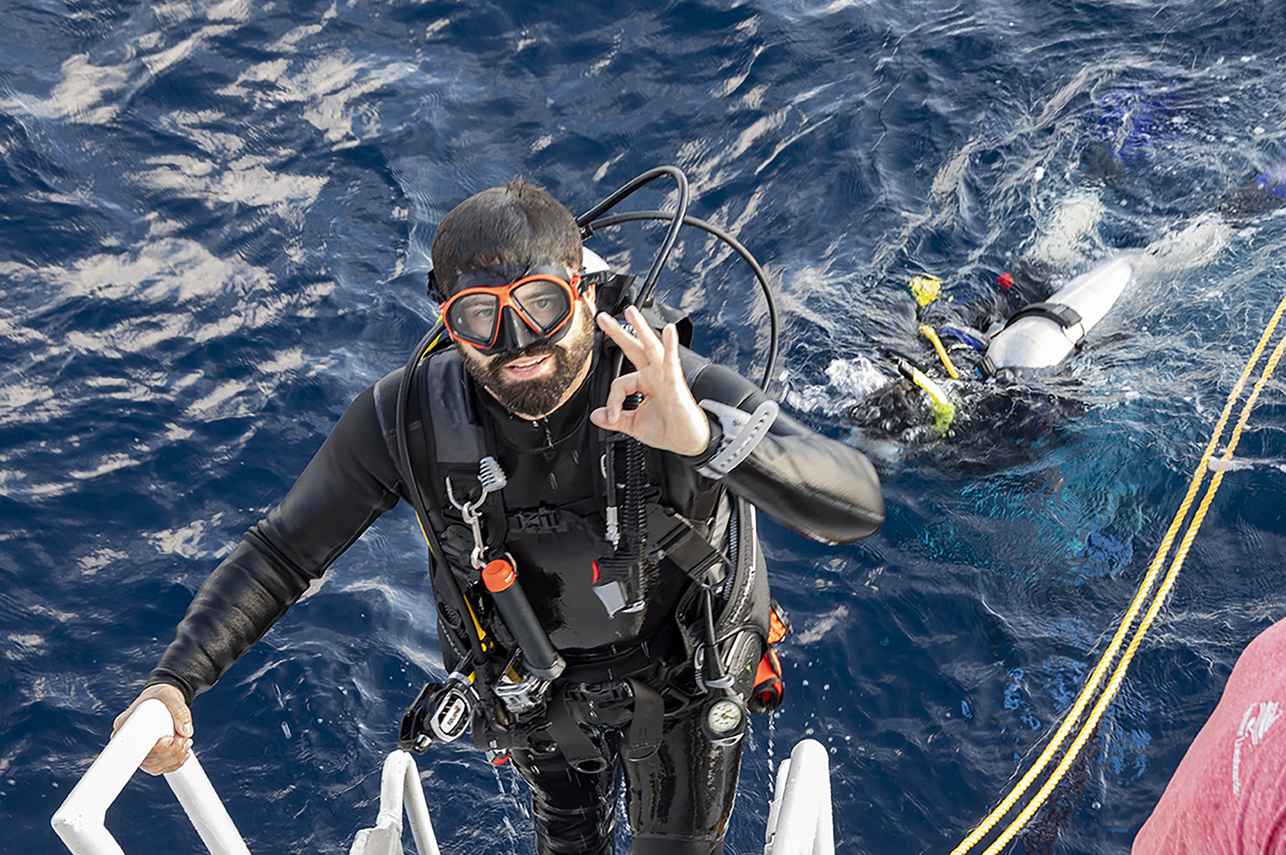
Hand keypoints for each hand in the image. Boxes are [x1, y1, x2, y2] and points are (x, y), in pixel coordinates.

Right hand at [112, 683, 192, 775]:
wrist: (166, 698)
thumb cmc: (164, 695)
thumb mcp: (171, 697)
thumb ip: (180, 711)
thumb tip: (187, 732)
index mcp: (124, 725)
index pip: (128, 748)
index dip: (150, 749)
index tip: (168, 739)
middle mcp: (127, 741)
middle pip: (143, 761)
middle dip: (168, 754)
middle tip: (184, 740)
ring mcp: (138, 750)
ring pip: (153, 767)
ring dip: (173, 760)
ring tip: (186, 743)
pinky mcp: (150, 755)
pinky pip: (159, 767)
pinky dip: (174, 764)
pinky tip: (185, 754)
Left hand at [592, 306, 711, 456]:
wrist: (689, 442)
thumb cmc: (668, 429)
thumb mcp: (634, 425)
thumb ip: (615, 419)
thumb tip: (596, 416)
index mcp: (645, 382)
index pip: (620, 382)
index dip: (612, 400)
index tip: (612, 416)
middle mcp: (655, 375)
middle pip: (634, 348)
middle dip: (619, 332)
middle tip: (603, 317)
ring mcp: (666, 377)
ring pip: (651, 349)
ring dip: (641, 329)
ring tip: (631, 312)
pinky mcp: (676, 385)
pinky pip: (671, 364)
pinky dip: (670, 347)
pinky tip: (669, 331)